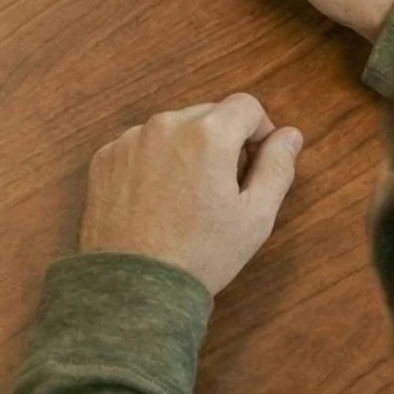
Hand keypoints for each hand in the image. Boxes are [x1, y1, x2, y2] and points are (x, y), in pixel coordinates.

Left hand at [80, 94, 302, 295]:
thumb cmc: (201, 254)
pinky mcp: (104, 158)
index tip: (256, 164)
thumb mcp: (255, 217)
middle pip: (208, 115)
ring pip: (172, 129)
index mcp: (208, 134)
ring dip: (186, 149)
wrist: (134, 287)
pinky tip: (155, 201)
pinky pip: (139, 146)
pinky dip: (152, 162)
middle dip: (223, 141)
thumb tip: (290, 135)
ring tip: (185, 197)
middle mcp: (165, 125)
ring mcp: (129, 140)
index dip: (260, 131)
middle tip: (222, 187)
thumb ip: (277, 168)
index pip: (246, 106)